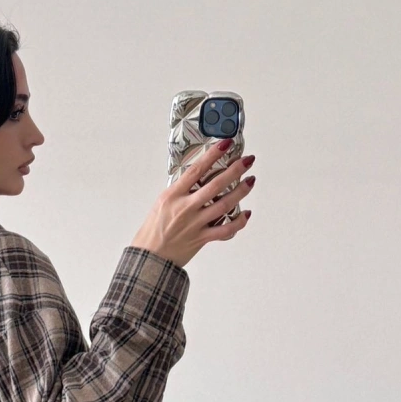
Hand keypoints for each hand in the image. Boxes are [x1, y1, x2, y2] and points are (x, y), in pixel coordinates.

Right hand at [130, 140, 255, 268]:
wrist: (150, 257)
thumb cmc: (153, 231)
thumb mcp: (162, 204)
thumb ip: (180, 192)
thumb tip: (198, 180)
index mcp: (173, 195)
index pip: (196, 170)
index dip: (213, 155)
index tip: (225, 144)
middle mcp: (185, 208)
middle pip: (215, 185)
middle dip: (234, 170)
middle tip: (247, 160)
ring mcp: (195, 224)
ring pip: (224, 205)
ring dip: (241, 191)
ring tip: (250, 181)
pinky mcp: (202, 238)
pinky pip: (225, 230)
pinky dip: (239, 222)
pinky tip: (246, 213)